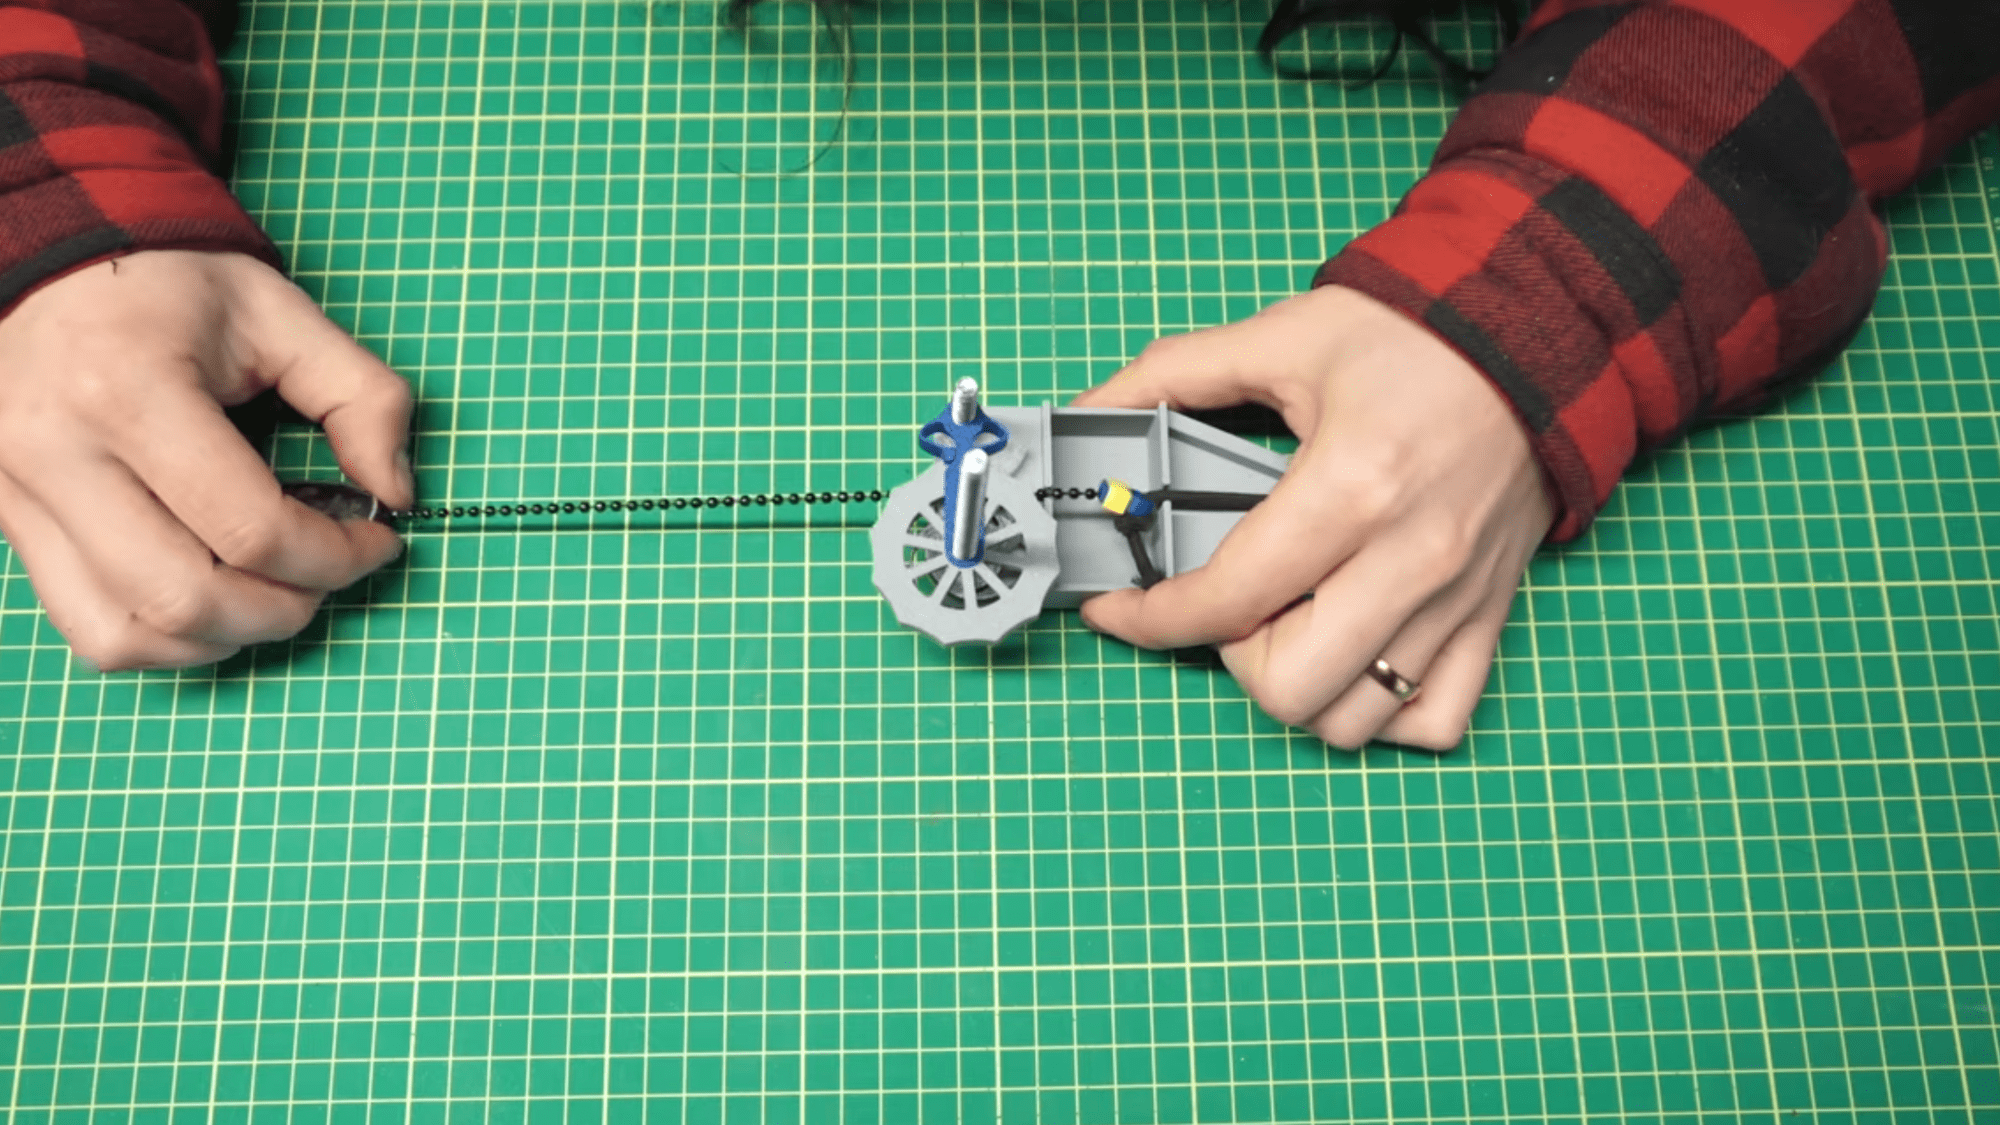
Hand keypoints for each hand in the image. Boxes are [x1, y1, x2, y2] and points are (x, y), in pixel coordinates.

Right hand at [0, 251, 413, 670]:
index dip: (336, 556)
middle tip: (326, 575)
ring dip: (223, 637)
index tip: (377, 539)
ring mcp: (21, 497)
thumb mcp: (280, 313)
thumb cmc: (166, 284)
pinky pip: (87, 627)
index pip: (250, 529)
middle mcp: (59, 455)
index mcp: (129, 391)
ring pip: (127, 635)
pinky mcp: (11, 524)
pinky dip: (163, 639)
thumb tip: (396, 491)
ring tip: (271, 592)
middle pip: (186, 599)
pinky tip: (212, 600)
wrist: (44, 265)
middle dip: (283, 608)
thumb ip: (362, 395)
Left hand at [1073, 285, 1555, 749]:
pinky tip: (1352, 652)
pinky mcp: (1491, 615)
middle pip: (1288, 687)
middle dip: (1231, 656)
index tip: (1118, 608)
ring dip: (1300, 687)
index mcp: (1351, 489)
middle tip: (1227, 604)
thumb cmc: (1417, 334)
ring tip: (1289, 623)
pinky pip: (1434, 719)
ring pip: (1354, 721)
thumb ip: (1175, 374)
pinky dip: (1381, 709)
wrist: (1541, 329)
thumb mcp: (1285, 337)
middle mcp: (1409, 560)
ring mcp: (1456, 599)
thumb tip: (1093, 409)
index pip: (1226, 600)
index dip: (1149, 617)